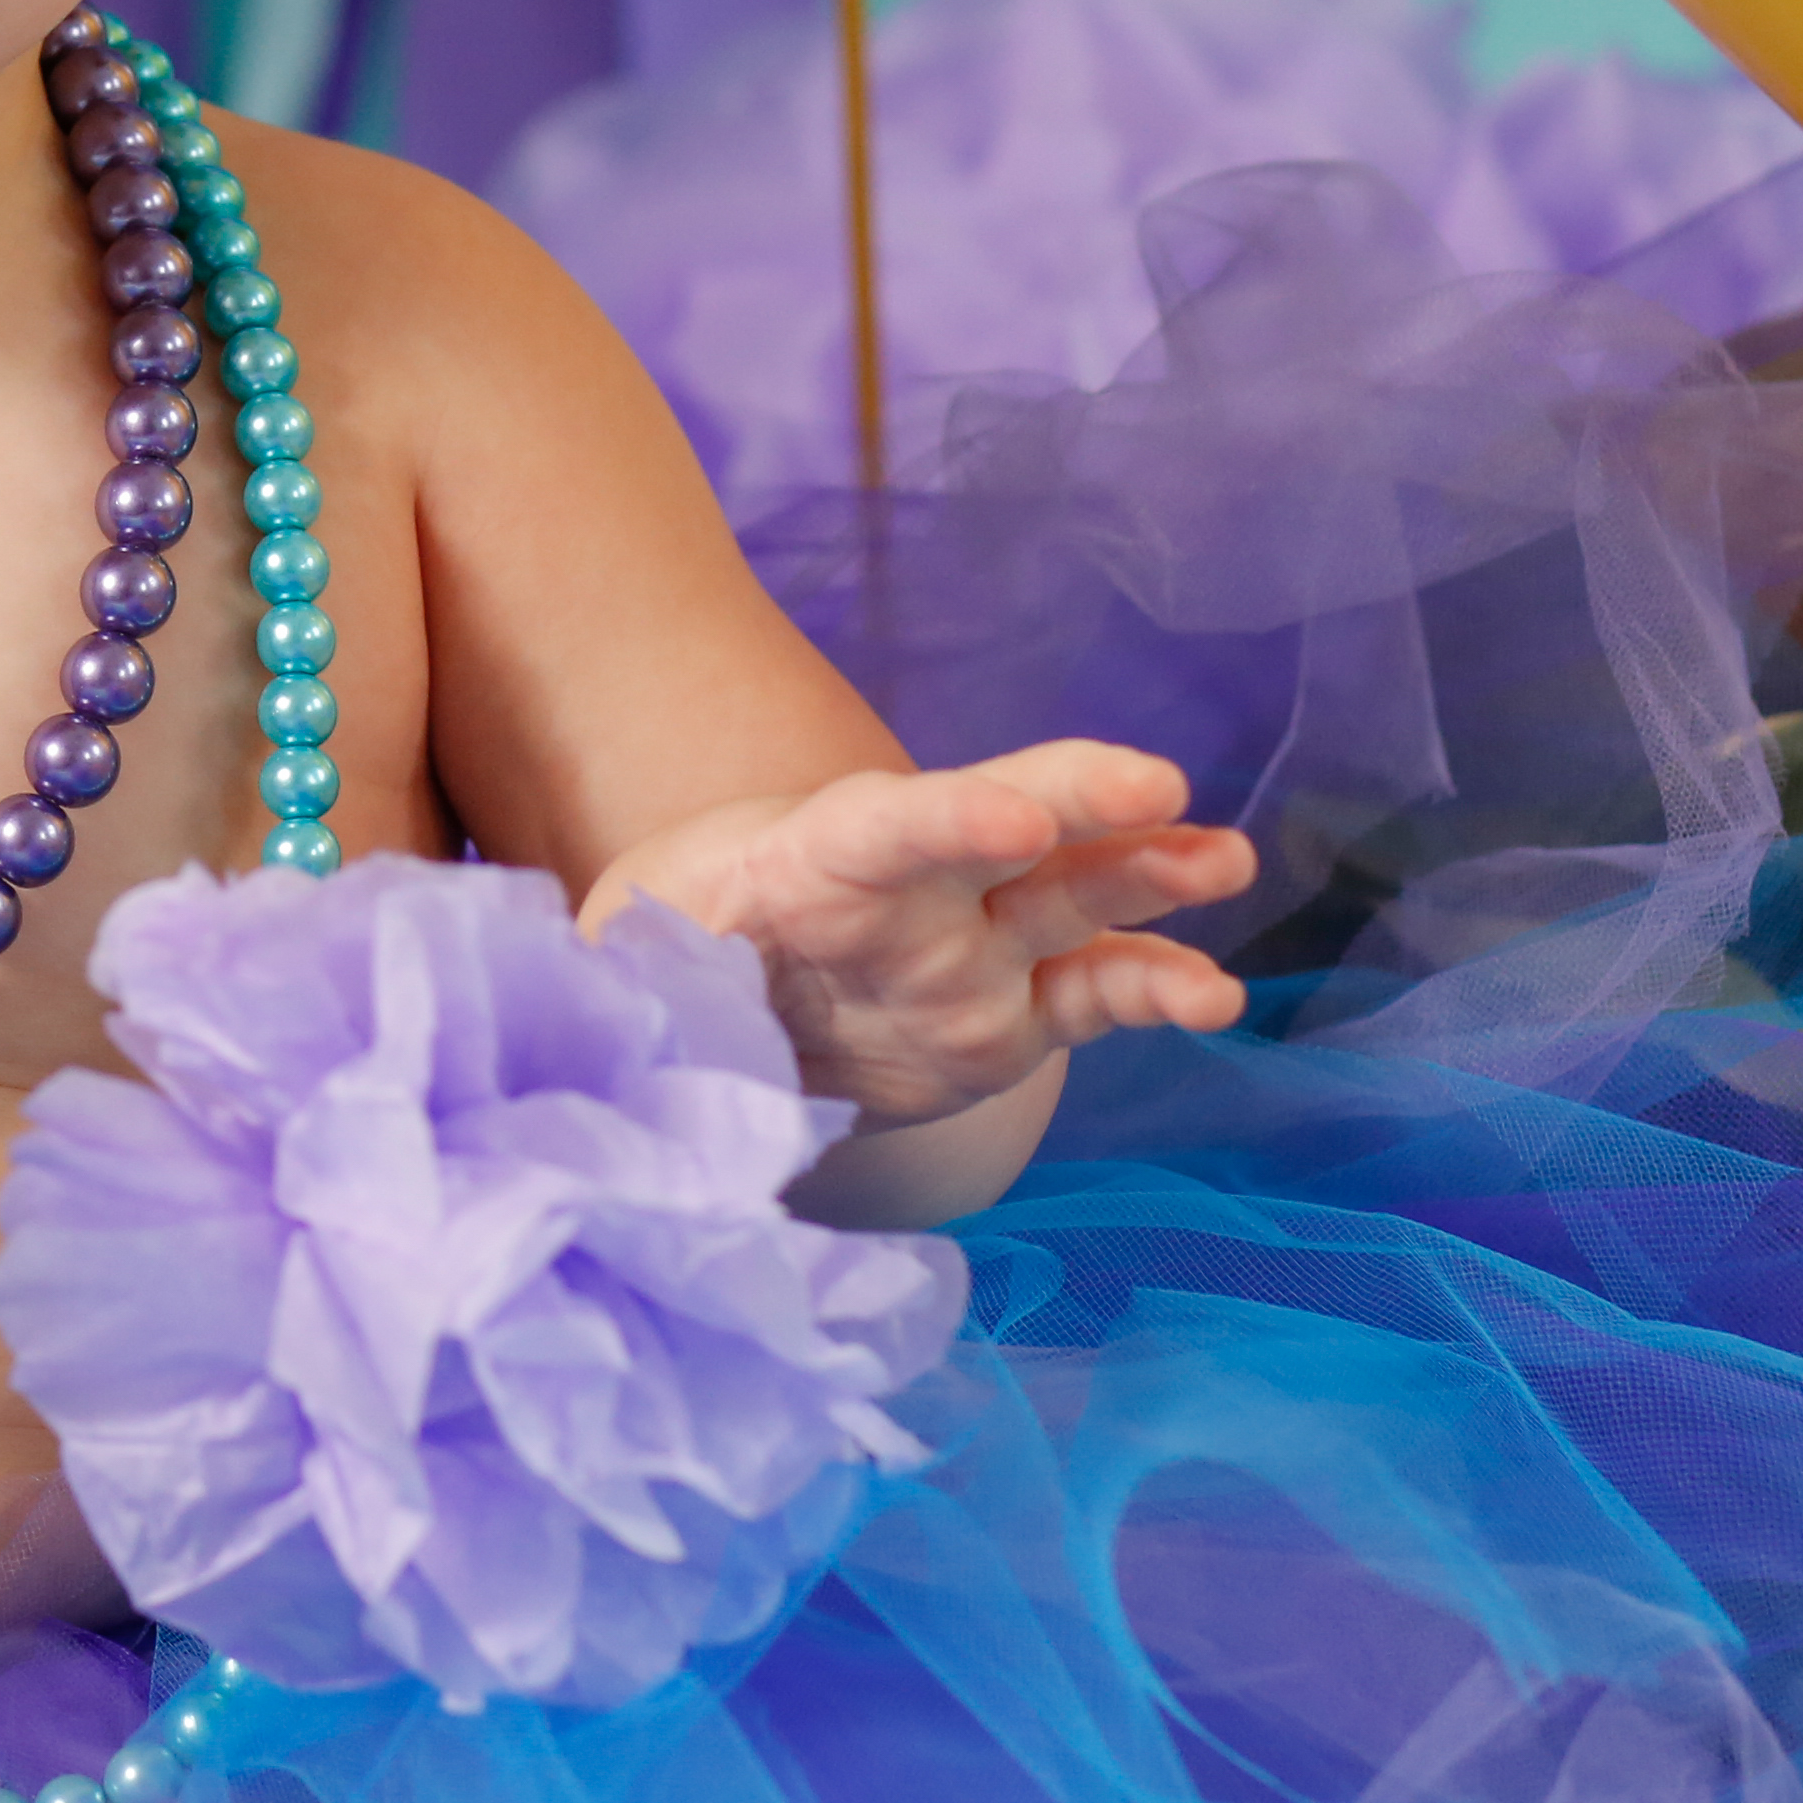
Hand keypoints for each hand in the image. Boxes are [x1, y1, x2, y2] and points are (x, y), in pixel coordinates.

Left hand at [605, 741, 1254, 1128]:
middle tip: (1156, 782)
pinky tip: (1214, 995)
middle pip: (994, 829)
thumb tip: (577, 1020)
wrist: (711, 1009)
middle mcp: (906, 890)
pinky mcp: (1007, 1016)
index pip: (874, 827)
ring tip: (1225, 860)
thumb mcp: (609, 960)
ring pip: (1067, 897)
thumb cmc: (655, 961)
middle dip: (1070, 798)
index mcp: (802, 860)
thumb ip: (612, 981)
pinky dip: (1152, 988)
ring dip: (1146, 872)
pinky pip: (1089, 994)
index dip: (939, 817)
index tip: (1005, 813)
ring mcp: (968, 949)